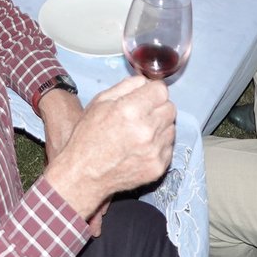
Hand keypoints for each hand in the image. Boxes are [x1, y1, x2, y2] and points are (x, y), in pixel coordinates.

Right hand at [43, 75, 175, 222]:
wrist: (84, 174)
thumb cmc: (87, 137)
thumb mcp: (99, 103)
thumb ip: (125, 86)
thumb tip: (144, 81)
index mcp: (130, 110)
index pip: (161, 90)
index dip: (153, 90)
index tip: (147, 95)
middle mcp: (146, 130)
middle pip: (170, 108)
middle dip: (158, 107)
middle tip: (142, 114)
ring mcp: (154, 150)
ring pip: (171, 127)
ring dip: (160, 126)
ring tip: (140, 132)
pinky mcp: (158, 167)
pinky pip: (168, 147)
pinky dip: (159, 145)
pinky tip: (141, 147)